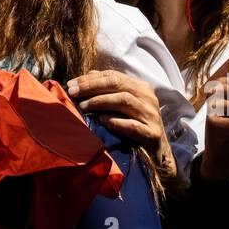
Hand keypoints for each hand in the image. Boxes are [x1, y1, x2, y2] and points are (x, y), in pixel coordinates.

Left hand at [67, 69, 178, 186]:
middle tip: (72, 92)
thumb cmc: (135, 125)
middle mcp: (148, 97)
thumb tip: (88, 75)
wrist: (156, 153)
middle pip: (117, 84)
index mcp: (141, 87)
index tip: (71, 84)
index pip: (112, 75)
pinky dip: (116, 121)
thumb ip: (109, 90)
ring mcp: (152, 115)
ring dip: (100, 101)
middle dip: (91, 87)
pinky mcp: (153, 133)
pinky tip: (103, 121)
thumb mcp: (123, 105)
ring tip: (83, 106)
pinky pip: (133, 125)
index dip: (90, 78)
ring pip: (124, 100)